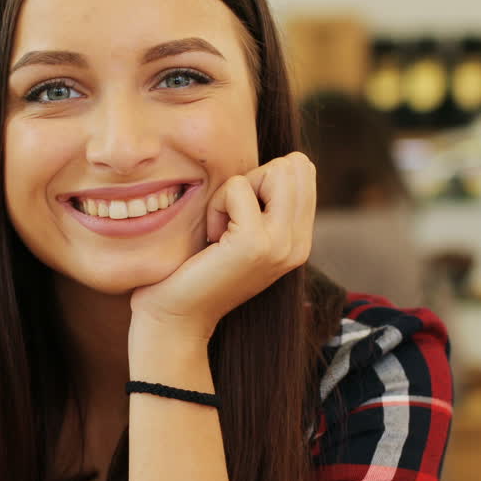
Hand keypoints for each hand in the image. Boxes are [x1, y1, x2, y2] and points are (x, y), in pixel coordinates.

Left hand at [129, 151, 316, 350]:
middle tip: (230, 217)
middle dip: (254, 178)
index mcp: (300, 241)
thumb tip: (279, 164)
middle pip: (294, 165)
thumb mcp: (243, 233)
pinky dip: (216, 205)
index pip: (302, 170)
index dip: (263, 177)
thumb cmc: (198, 269)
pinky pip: (237, 187)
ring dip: (235, 191)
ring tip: (220, 229)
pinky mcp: (255, 243)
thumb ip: (266, 205)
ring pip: (275, 170)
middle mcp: (299, 244)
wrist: (178, 317)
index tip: (239, 214)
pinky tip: (210, 238)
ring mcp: (281, 244)